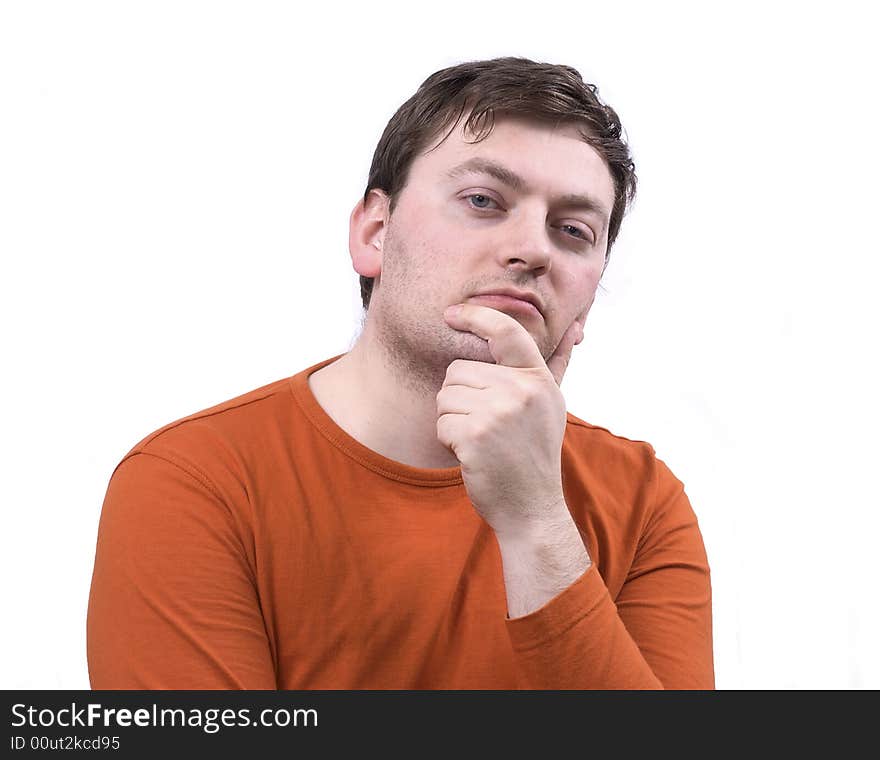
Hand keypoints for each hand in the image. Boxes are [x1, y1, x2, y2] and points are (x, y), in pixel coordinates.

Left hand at [437, 303, 584, 537]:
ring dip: (452, 419)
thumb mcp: (551, 407)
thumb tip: (574, 329)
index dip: (475, 316)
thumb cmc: (534, 456)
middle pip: (459, 369)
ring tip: (480, 440)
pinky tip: (471, 454)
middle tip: (484, 426)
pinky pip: (441, 422)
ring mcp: (499, 412)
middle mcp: (522, 391)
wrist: (532, 509)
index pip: (506, 331)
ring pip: (446, 395)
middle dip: (460, 396)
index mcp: (538, 380)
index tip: (452, 313)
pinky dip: (448, 439)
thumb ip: (554, 367)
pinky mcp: (476, 435)